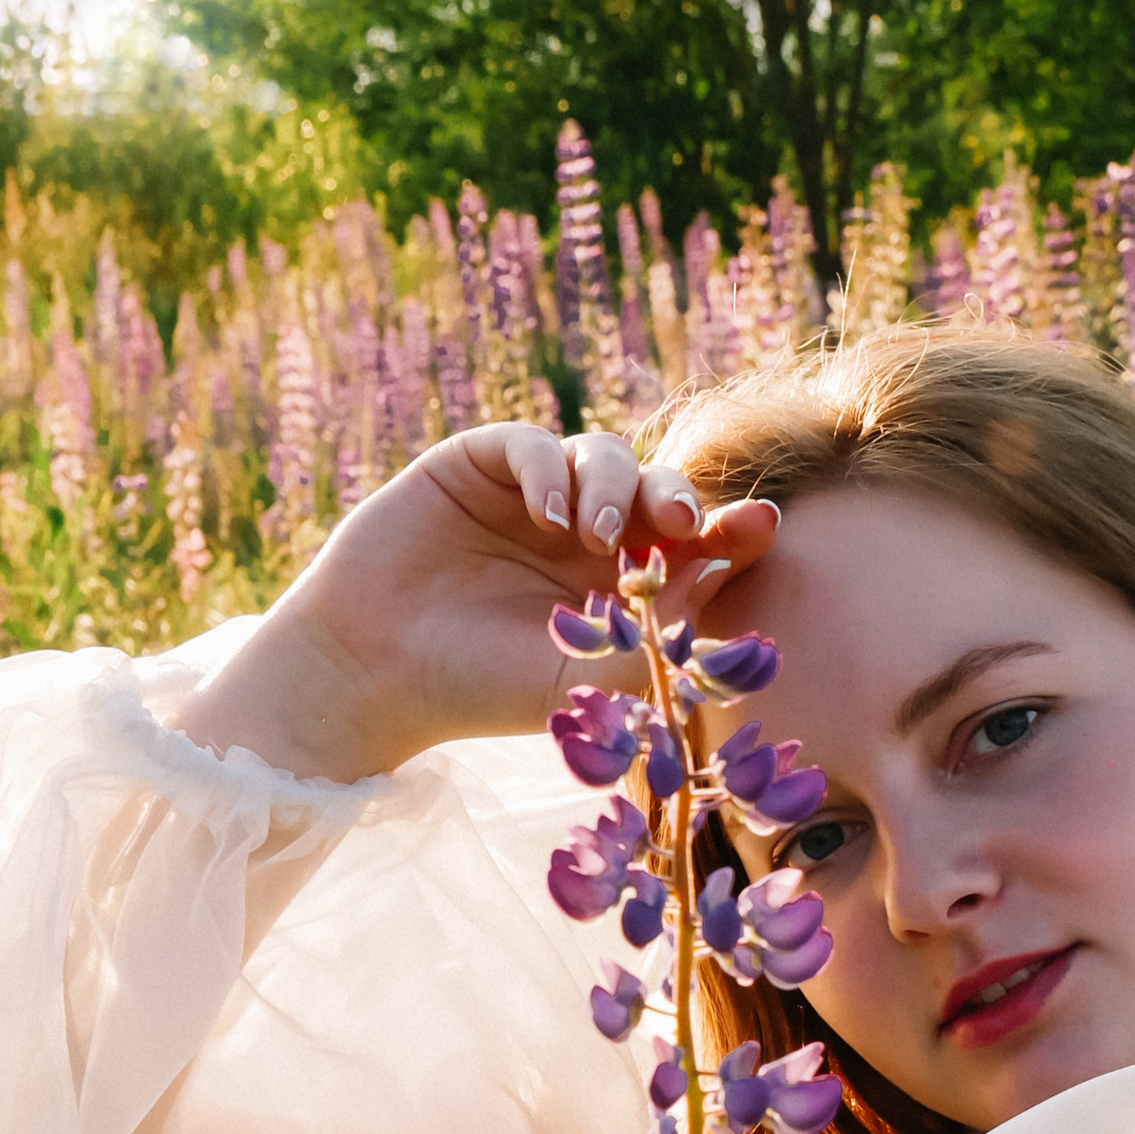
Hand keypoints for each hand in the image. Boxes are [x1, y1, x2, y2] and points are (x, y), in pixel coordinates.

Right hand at [180, 419, 779, 782]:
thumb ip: (658, 645)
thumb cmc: (480, 691)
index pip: (691, 544)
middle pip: (656, 488)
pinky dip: (551, 470)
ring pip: (603, 456)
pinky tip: (547, 515)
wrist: (375, 676)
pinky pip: (533, 442)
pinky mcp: (477, 466)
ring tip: (599, 534)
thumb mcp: (584, 682)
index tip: (760, 527)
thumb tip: (732, 597)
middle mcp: (582, 534)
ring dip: (616, 485)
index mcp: (619, 584)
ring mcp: (531, 496)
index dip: (729, 529)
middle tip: (683, 525)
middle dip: (677, 498)